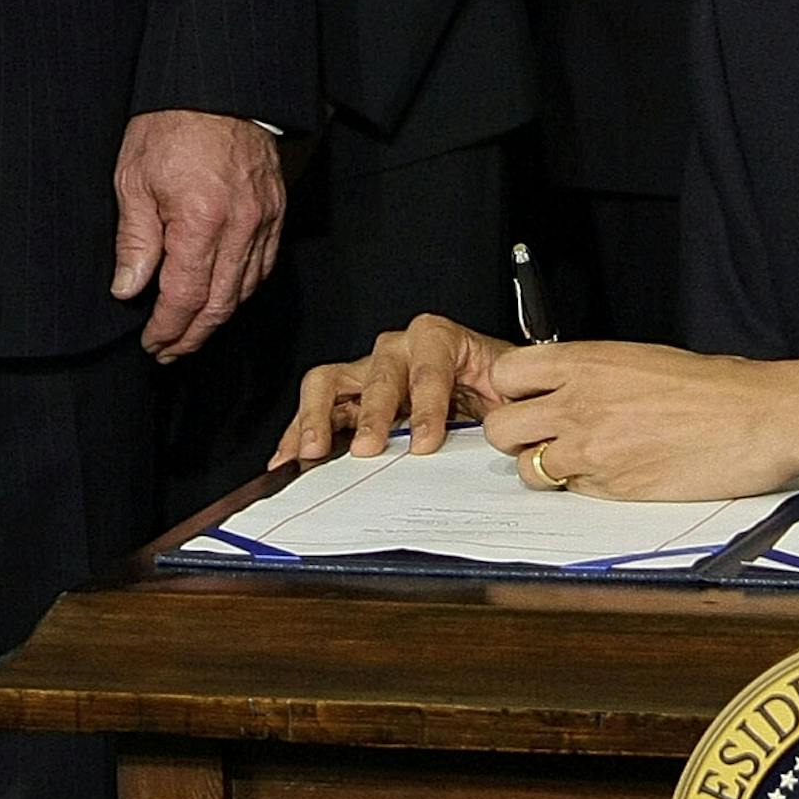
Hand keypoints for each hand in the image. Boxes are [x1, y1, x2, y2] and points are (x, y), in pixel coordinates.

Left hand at [111, 109, 284, 358]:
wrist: (217, 85)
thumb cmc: (172, 124)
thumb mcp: (134, 178)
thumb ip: (135, 240)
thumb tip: (129, 289)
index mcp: (201, 220)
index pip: (185, 297)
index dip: (167, 328)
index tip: (151, 341)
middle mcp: (240, 225)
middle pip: (220, 303)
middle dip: (192, 335)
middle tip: (169, 350)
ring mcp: (264, 217)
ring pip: (246, 288)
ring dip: (218, 317)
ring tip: (192, 330)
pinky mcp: (276, 207)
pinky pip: (265, 262)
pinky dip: (244, 287)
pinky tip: (225, 294)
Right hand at [273, 314, 513, 464]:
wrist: (491, 386)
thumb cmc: (498, 387)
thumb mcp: (510, 393)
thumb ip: (508, 409)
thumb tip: (509, 435)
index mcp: (442, 340)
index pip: (430, 365)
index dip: (427, 404)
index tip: (425, 442)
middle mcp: (399, 349)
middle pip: (378, 371)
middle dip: (374, 412)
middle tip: (370, 449)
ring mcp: (369, 371)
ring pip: (332, 380)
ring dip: (319, 416)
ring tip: (312, 451)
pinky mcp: (349, 397)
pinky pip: (317, 408)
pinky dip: (298, 432)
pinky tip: (287, 459)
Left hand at [481, 342, 798, 500]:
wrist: (756, 418)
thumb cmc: (710, 385)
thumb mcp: (639, 357)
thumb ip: (591, 373)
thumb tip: (563, 385)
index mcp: (585, 362)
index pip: (507, 374)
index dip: (512, 389)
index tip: (527, 396)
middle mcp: (578, 405)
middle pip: (503, 429)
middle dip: (518, 435)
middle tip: (545, 435)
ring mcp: (592, 451)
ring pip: (530, 469)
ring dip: (547, 467)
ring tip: (582, 458)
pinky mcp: (612, 490)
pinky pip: (573, 493)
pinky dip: (584, 487)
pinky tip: (617, 472)